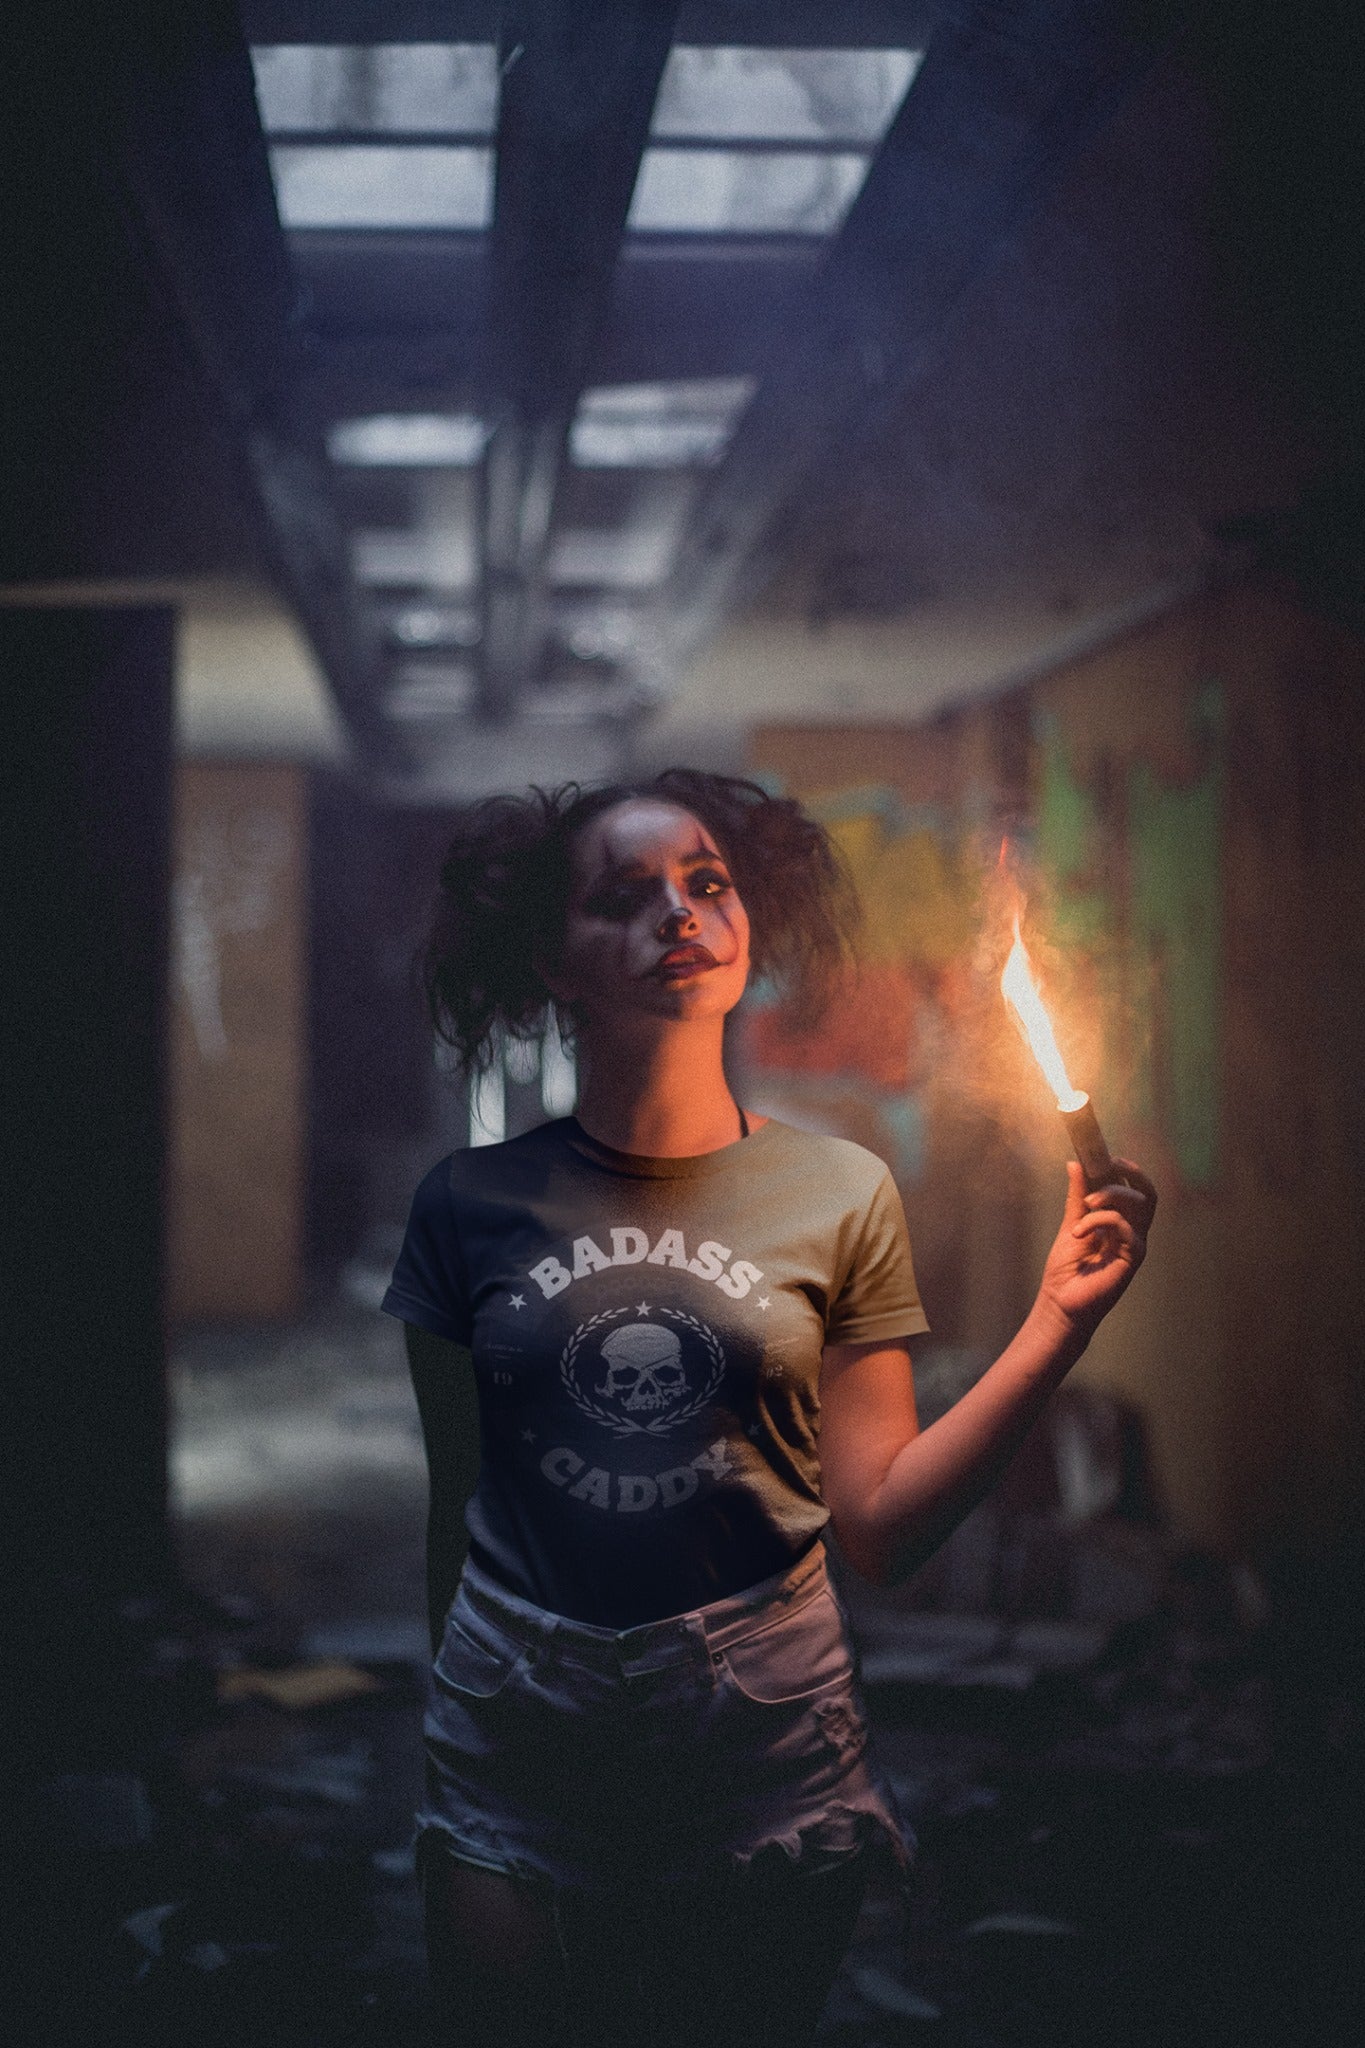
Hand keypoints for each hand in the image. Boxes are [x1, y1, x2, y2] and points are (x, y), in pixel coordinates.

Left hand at [1038, 1157, 1155, 1338]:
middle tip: (1107, 1164)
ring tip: (1086, 1204)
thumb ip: (1078, 1196)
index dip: (1125, 1169)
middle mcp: (1132, 1232)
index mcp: (1120, 1222)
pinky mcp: (1132, 1258)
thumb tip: (1076, 1163)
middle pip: (1147, 1193)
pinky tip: (1080, 1232)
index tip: (1104, 1155)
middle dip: (1130, 1173)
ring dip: (1110, 1195)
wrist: (1060, 1302)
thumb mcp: (1072, 1224)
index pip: (1134, 1188)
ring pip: (1138, 1203)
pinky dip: (1100, 1220)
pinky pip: (1125, 1226)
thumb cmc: (1067, 1270)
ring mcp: (1134, 1244)